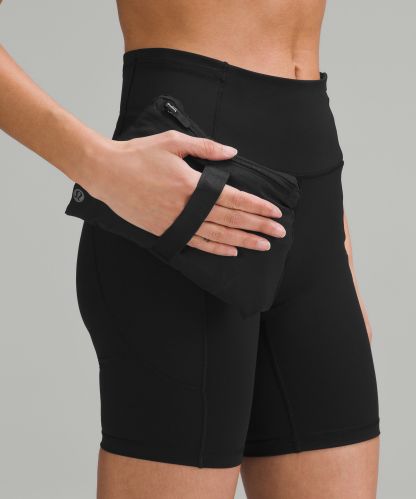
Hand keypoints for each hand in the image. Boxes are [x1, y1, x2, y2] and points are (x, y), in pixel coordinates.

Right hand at [83, 130, 285, 255]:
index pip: (234, 198)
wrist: (106, 173)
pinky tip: (231, 252)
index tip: (275, 213)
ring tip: (262, 246)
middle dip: (258, 227)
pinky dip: (216, 248)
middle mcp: (188, 208)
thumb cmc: (138, 154)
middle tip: (279, 234)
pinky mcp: (166, 231)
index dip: (257, 206)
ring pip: (217, 236)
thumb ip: (206, 147)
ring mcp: (176, 223)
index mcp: (192, 184)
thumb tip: (232, 152)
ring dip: (242, 241)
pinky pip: (196, 243)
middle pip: (231, 220)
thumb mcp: (173, 143)